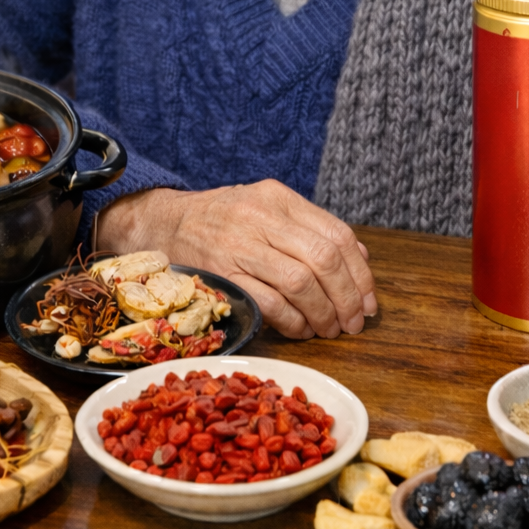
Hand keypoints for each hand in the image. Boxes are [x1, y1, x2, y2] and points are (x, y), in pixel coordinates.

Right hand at [94, 179, 376, 339]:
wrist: (161, 224)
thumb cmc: (221, 221)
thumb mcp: (266, 207)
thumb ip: (311, 228)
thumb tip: (361, 257)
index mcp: (277, 198)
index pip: (336, 234)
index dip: (361, 273)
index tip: (368, 302)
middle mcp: (260, 216)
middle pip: (324, 259)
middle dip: (347, 298)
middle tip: (353, 324)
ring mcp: (238, 245)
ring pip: (301, 282)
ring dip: (323, 314)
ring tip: (328, 330)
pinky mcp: (221, 275)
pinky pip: (270, 303)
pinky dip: (293, 322)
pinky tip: (300, 330)